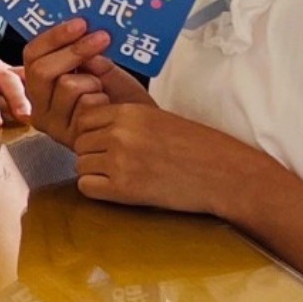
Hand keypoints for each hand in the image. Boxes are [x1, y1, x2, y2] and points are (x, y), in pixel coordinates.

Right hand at [21, 18, 152, 146]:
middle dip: (74, 50)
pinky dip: (103, 100)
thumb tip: (82, 29)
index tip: (80, 23)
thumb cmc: (121, 99)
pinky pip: (85, 104)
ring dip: (92, 81)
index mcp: (40, 84)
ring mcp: (53, 123)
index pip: (32, 55)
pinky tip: (107, 107)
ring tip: (102, 89)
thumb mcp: (101, 69)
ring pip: (66, 85)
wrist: (142, 131)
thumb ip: (86, 54)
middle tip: (101, 37)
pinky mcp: (70, 137)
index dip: (54, 37)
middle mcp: (40, 105)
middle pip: (42, 70)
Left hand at [73, 101, 251, 215]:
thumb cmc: (195, 147)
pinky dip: (96, 189)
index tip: (106, 143)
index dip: (92, 132)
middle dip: (92, 153)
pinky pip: (86, 186)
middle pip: (79, 142)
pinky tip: (117, 190)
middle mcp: (120, 133)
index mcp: (128, 112)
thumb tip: (92, 127)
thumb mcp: (157, 119)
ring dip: (95, 172)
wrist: (223, 174)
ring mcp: (120, 160)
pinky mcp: (124, 187)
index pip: (84, 118)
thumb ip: (125, 120)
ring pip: (80, 164)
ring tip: (120, 176)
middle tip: (115, 164)